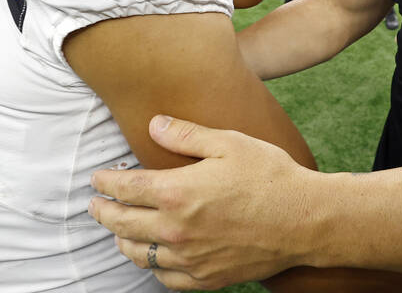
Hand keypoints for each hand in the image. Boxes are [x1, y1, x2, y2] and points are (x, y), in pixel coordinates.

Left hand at [89, 115, 317, 290]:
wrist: (305, 220)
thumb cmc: (270, 177)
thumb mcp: (228, 143)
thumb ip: (186, 134)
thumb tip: (153, 125)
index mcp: (177, 192)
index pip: (125, 188)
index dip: (106, 182)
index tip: (98, 178)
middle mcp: (176, 230)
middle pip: (123, 224)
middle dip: (104, 212)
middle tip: (96, 205)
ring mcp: (190, 258)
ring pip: (139, 255)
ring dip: (122, 241)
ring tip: (119, 231)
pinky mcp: (207, 277)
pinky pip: (166, 278)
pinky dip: (152, 268)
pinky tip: (153, 258)